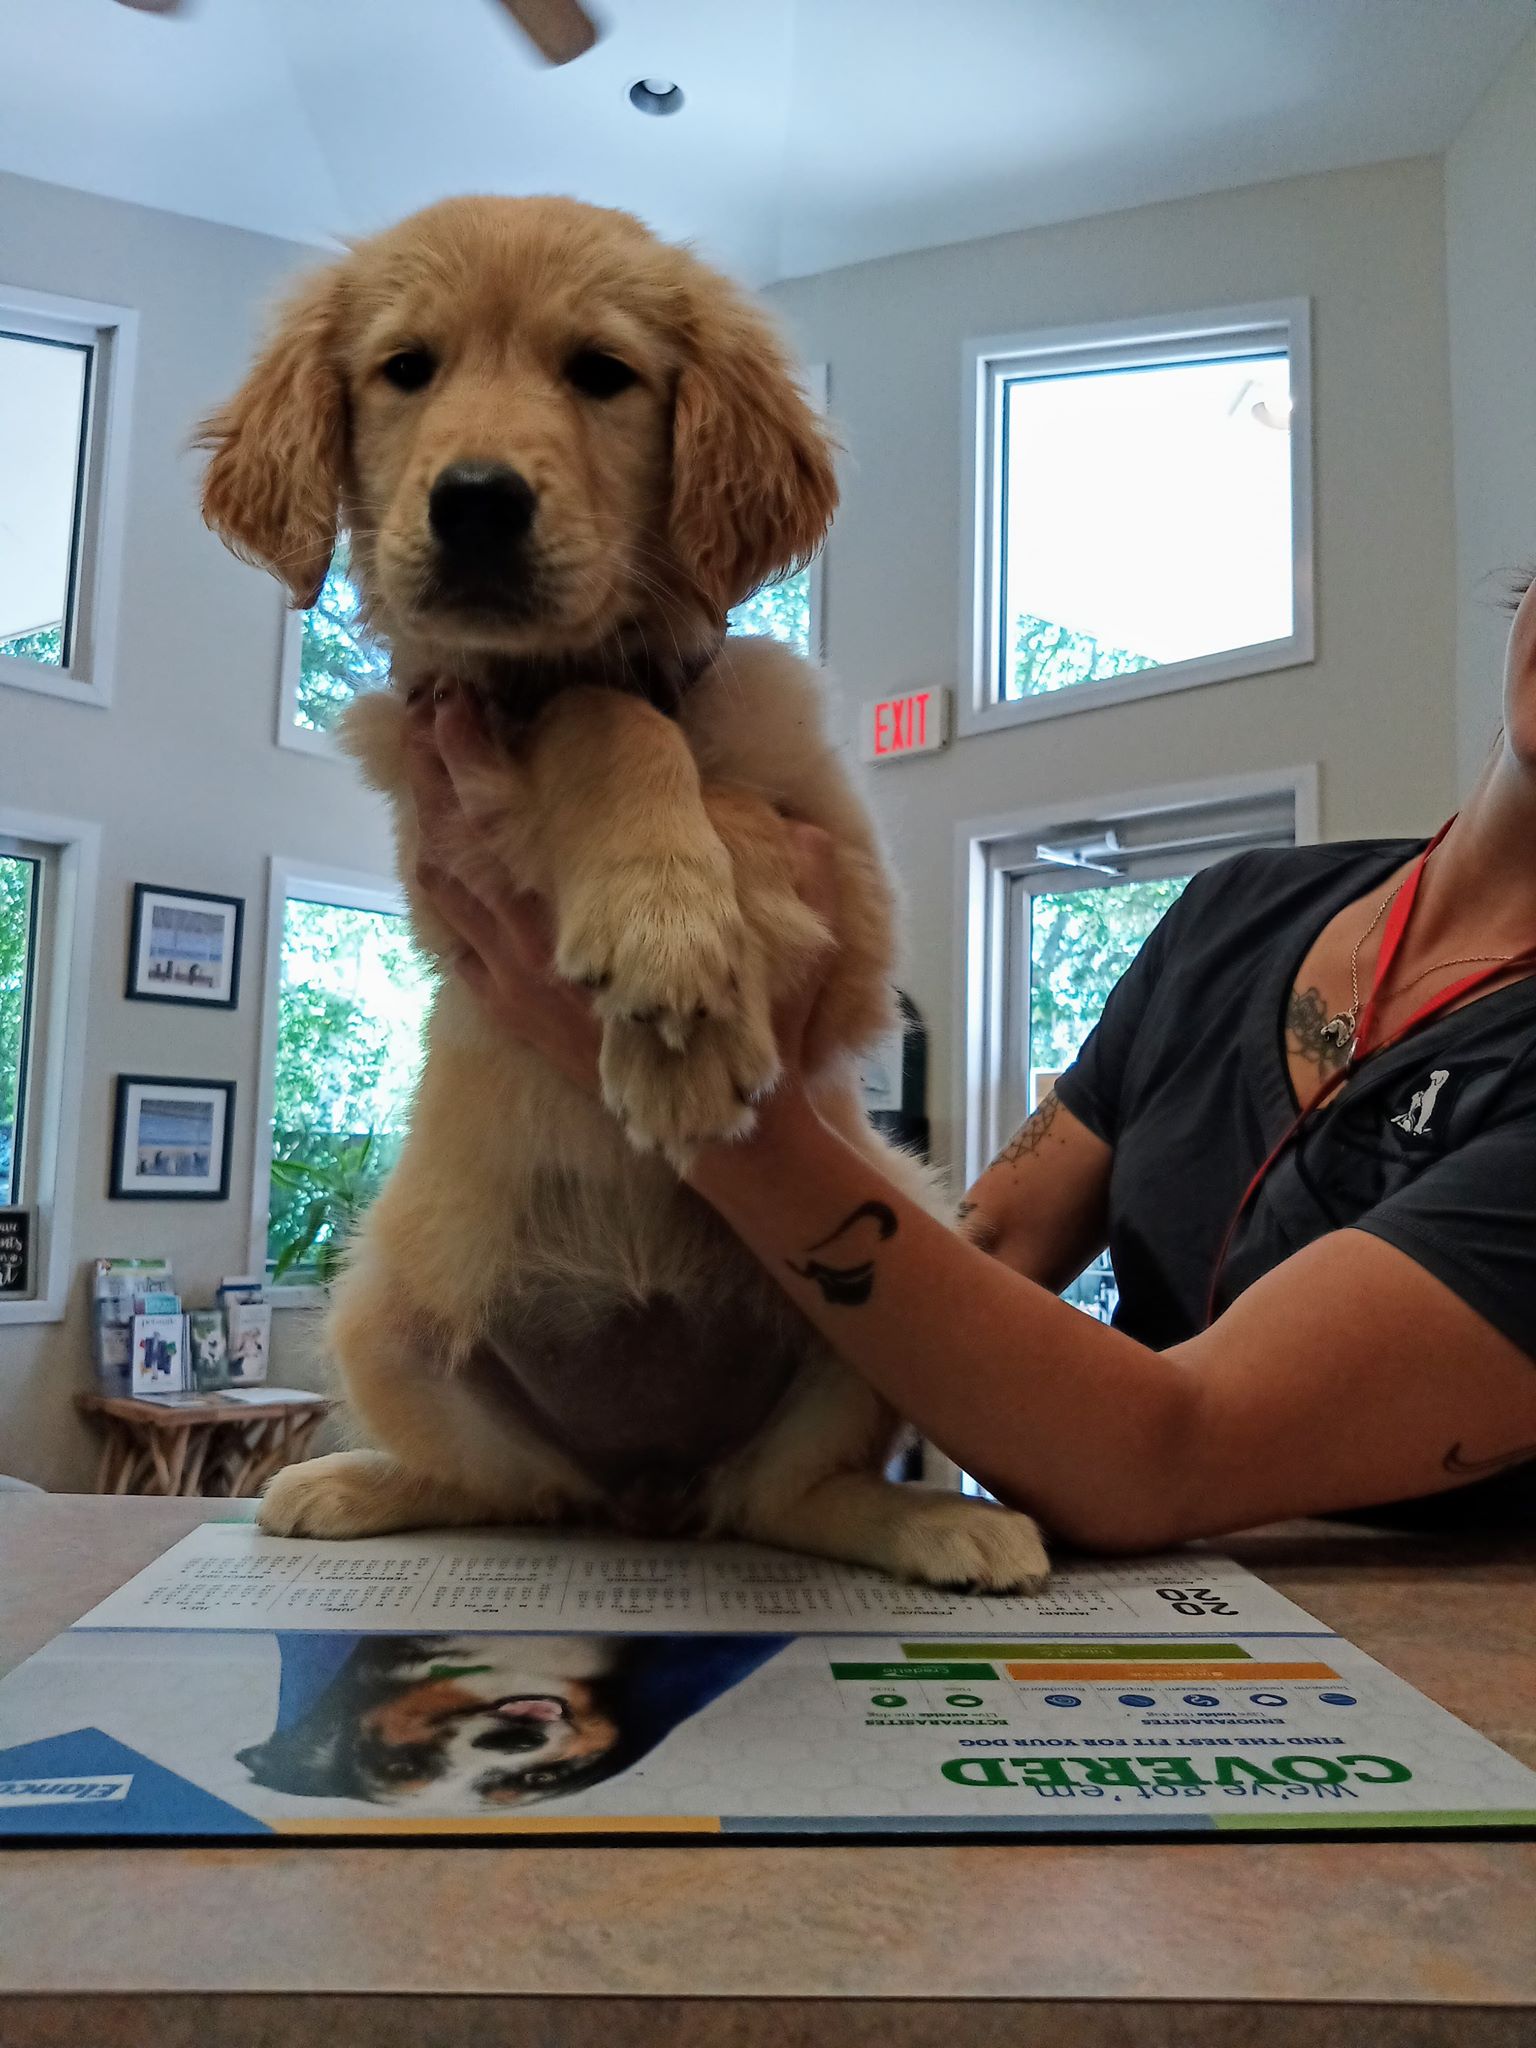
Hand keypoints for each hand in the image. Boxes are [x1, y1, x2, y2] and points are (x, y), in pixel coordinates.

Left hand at [400, 684, 838, 1115]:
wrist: (723, 1136)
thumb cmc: (750, 1041)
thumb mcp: (791, 956)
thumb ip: (802, 879)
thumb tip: (805, 824)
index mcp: (589, 929)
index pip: (509, 831)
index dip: (476, 768)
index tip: (461, 711)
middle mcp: (535, 954)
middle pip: (459, 849)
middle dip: (437, 783)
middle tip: (426, 720)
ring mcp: (516, 987)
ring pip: (446, 895)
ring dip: (429, 832)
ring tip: (423, 772)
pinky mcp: (512, 1015)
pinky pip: (453, 947)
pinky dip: (437, 898)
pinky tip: (433, 862)